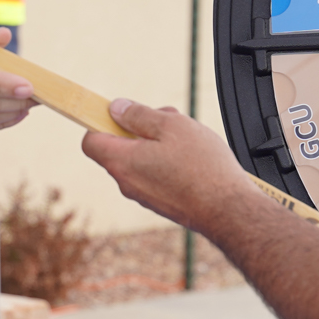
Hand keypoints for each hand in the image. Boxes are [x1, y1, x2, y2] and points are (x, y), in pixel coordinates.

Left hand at [81, 98, 261, 233]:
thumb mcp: (171, 125)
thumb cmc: (202, 168)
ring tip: (187, 141)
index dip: (102, 123)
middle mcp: (127, 182)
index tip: (121, 112)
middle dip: (141, 129)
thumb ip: (139, 115)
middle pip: (120, 147)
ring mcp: (144, 195)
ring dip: (158, 145)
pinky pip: (155, 175)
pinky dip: (168, 163)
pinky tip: (193, 159)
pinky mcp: (161, 202)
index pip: (90, 141)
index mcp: (122, 162)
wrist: (228, 210)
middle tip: (168, 122)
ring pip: (141, 160)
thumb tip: (116, 109)